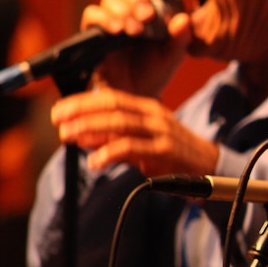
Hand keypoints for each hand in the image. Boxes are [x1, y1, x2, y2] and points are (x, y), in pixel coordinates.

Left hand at [52, 86, 218, 176]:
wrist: (210, 168)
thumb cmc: (172, 155)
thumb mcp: (141, 142)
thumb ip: (112, 139)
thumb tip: (80, 137)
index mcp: (147, 108)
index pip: (111, 98)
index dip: (83, 102)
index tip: (59, 110)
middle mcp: (154, 115)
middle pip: (112, 107)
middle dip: (81, 112)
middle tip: (57, 121)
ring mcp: (161, 131)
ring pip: (119, 124)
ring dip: (90, 129)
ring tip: (68, 136)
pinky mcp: (165, 151)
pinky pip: (132, 148)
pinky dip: (109, 153)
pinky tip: (95, 162)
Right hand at [80, 0, 191, 97]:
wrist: (135, 95)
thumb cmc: (158, 70)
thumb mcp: (174, 55)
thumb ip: (182, 37)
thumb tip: (184, 18)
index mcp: (154, 5)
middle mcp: (132, 6)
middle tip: (148, 16)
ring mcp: (112, 17)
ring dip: (123, 9)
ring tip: (136, 31)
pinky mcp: (94, 30)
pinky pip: (92, 14)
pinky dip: (104, 19)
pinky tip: (117, 31)